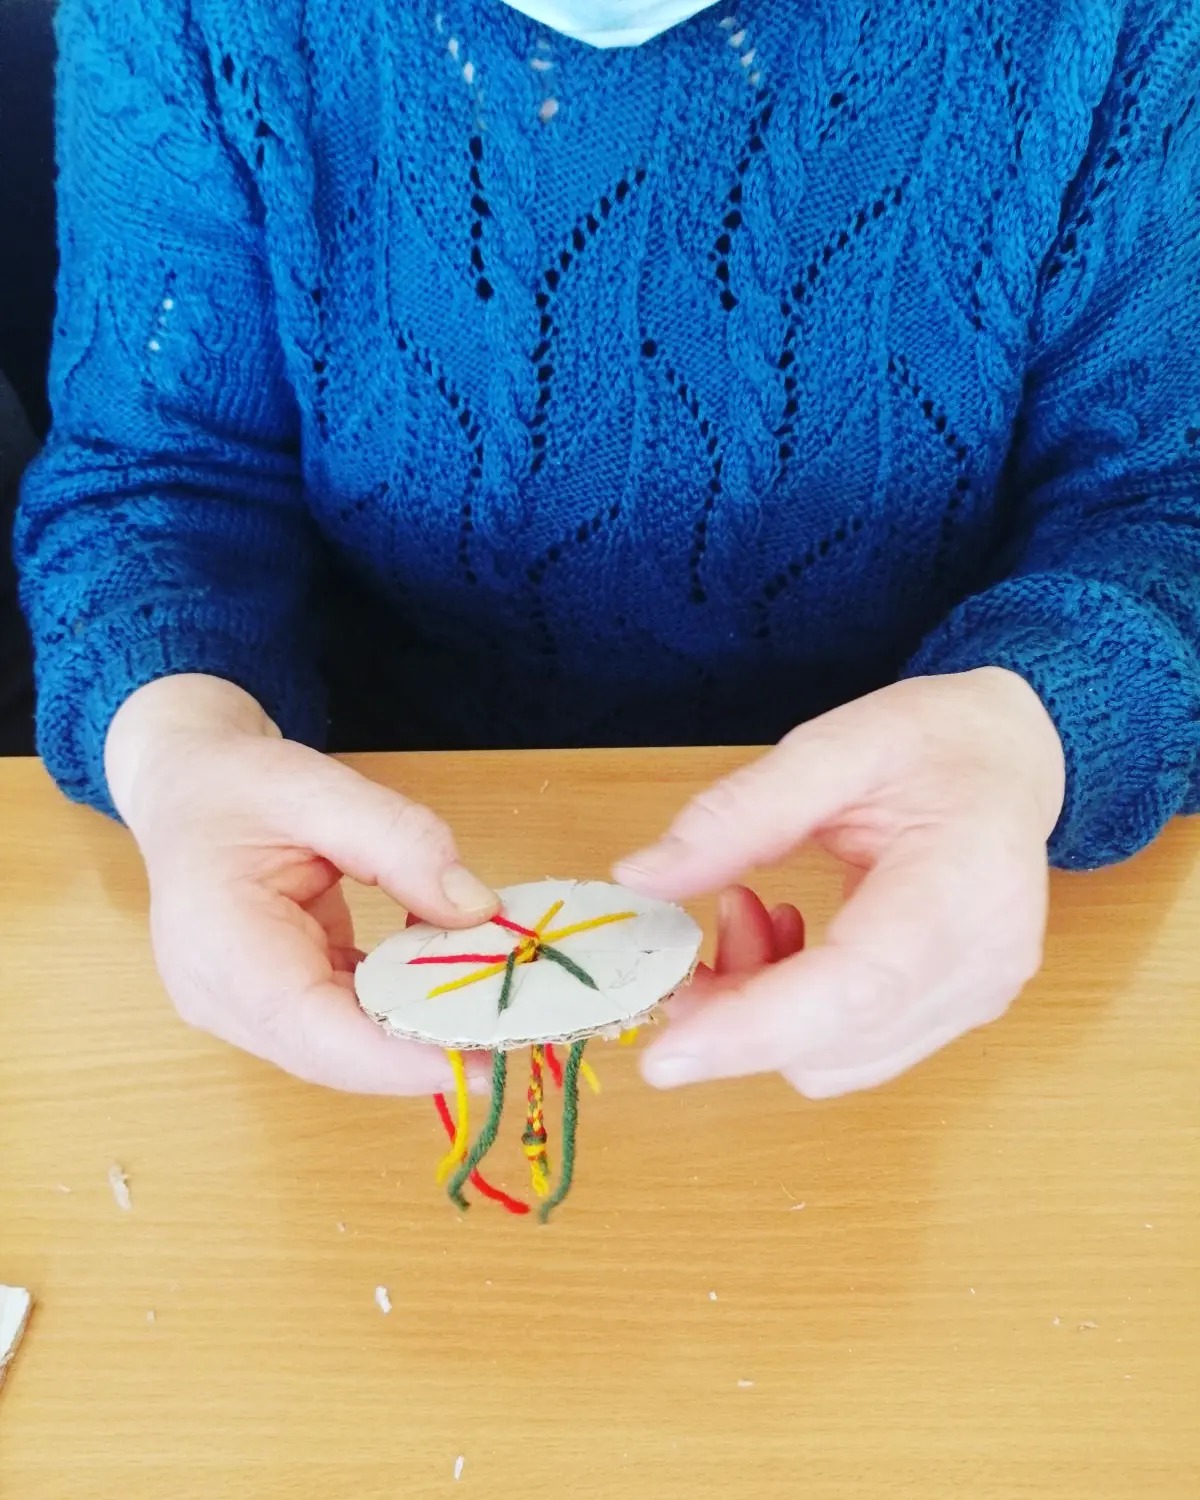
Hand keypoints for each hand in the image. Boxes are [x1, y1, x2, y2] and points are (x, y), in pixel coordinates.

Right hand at [106, 674, 497, 1092]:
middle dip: (424, 1049)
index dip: (398, 1059)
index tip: (480, 1058)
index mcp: (219, 947)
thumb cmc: (237, 784)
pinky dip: (400, 1005)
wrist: (188, 786)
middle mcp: (224, 998)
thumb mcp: (319, 788)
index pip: (312, 1030)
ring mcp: (245, 1009)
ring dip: (418, 1029)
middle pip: (335, 1052)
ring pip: (345, 1046)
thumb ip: (400, 840)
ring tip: (496, 1004)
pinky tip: (450, 977)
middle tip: (514, 1030)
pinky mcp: (274, 1003)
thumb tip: (478, 909)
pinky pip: (344, 1021)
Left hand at [615, 669, 1064, 1097]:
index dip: (753, 1030)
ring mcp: (974, 1000)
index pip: (855, 988)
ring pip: (833, 1062)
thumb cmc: (937, 740)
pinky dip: (791, 1017)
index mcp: (963, 889)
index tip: (662, 1053)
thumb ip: (738, 814)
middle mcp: (980, 967)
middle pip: (831, 1044)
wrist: (1015, 758)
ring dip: (757, 1015)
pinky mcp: (955, 1014)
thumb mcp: (834, 747)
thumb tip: (639, 879)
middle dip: (732, 1013)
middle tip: (686, 933)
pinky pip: (852, 1049)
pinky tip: (785, 940)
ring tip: (747, 911)